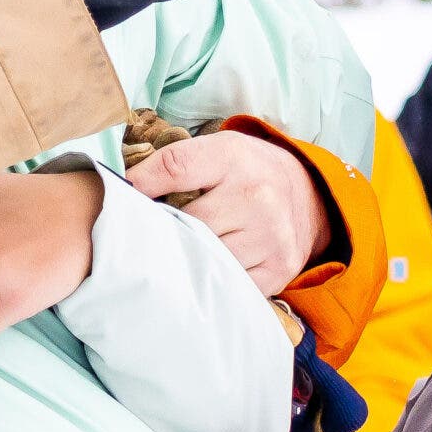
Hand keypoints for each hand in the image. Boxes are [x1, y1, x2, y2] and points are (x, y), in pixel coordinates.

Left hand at [127, 130, 330, 294]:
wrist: (309, 195)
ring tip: (178, 249)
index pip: (174, 167)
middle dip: (164, 227)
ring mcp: (269, 238)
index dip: (141, 183)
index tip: (122, 194)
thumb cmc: (247, 171)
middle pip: (186, 221)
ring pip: (205, 256)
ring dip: (186, 256)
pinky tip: (205, 268)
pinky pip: (229, 283)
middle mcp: (256, 198)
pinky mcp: (277, 270)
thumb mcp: (216, 149)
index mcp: (233, 158)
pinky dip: (212, 278)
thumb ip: (173, 162)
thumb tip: (122, 185)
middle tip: (148, 231)